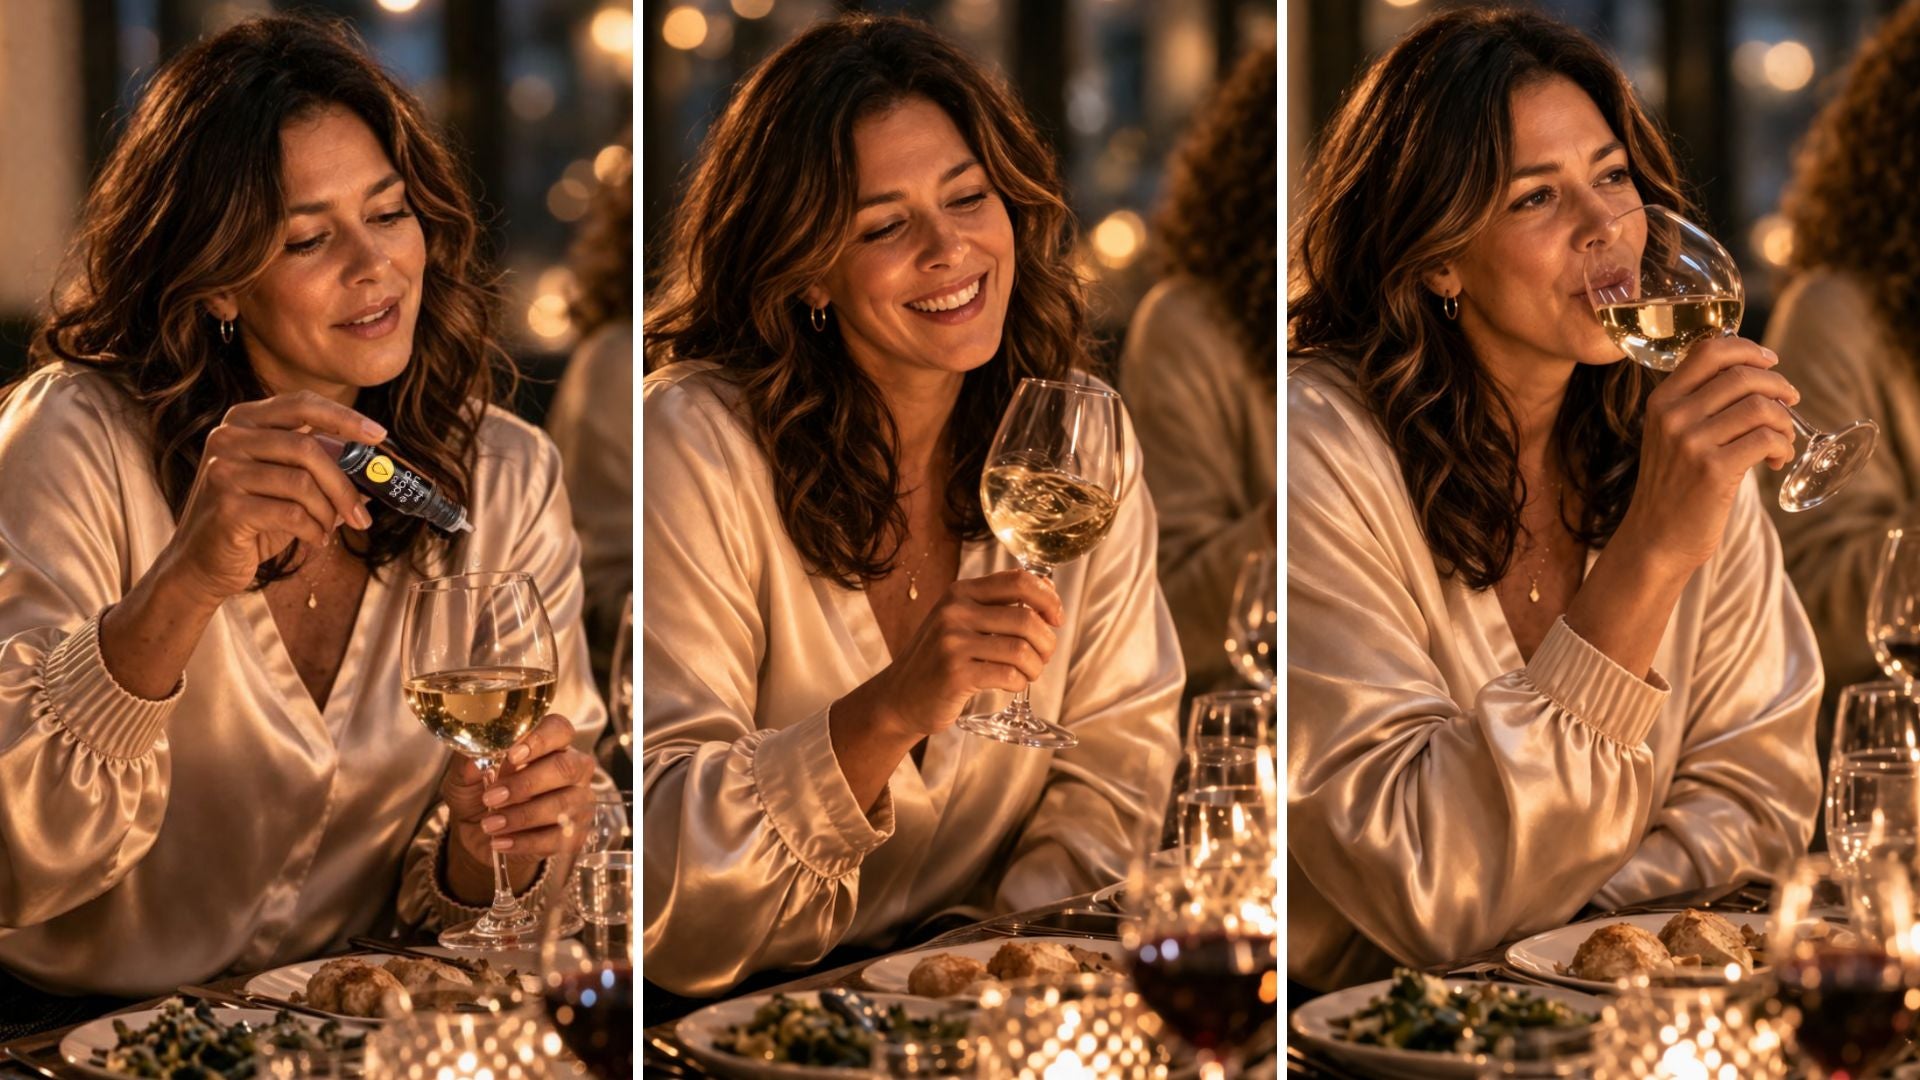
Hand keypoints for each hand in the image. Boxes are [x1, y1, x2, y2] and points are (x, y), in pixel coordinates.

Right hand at [154, 391, 384, 602]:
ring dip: (328, 513)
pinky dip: (313, 530)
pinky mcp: (225, 506)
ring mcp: (223, 470)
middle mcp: (228, 438)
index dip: (344, 417)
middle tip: (361, 516)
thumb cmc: (252, 520)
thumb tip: (376, 471)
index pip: (301, 403)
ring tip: (329, 529)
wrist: (201, 562)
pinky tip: (313, 539)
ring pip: (302, 484)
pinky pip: (290, 514)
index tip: (379, 435)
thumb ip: (322, 469)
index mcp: (244, 421)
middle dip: (344, 486)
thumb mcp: (287, 487)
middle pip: (307, 449)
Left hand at [443, 714, 595, 900]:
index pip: (559, 729)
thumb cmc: (478, 795)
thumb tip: (473, 760)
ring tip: (490, 825)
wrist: (480, 836)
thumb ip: (468, 765)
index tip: (512, 756)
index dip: (540, 740)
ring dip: (523, 816)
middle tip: (492, 797)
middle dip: (528, 783)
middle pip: (567, 767)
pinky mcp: (575, 834)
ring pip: (564, 805)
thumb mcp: (464, 778)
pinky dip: (526, 842)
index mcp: (549, 744)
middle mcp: (572, 769)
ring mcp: (578, 802)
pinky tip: (501, 842)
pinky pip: (559, 838)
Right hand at [861, 569, 1064, 740]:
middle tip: (1044, 656)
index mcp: (960, 593)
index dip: (1048, 598)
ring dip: (1035, 666)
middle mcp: (955, 612)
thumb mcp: (959, 621)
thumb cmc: (938, 660)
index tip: (1056, 618)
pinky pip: (1008, 675)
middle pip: (1026, 617)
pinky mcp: (955, 675)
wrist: (899, 698)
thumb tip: (1048, 591)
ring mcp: (952, 643)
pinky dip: (1020, 683)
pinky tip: (1012, 685)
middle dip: (1047, 641)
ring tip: (1028, 673)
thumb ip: (996, 605)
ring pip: (1021, 649)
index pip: (1018, 580)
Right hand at [1621, 336, 1798, 572]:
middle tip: (1791, 404)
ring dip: (1785, 421)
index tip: (1771, 361)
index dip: (1748, 349)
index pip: (1709, 351)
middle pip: (1743, 376)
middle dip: (1779, 387)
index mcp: (1662, 401)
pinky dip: (1783, 447)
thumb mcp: (1670, 436)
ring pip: (1761, 408)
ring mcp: (1692, 443)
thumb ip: (1698, 404)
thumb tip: (1754, 374)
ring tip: (1783, 440)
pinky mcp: (1714, 470)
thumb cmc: (1673, 486)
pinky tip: (1776, 460)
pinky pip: (1767, 440)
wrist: (1655, 538)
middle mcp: (1673, 416)